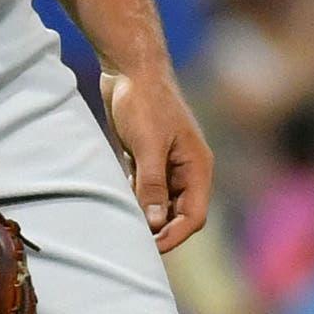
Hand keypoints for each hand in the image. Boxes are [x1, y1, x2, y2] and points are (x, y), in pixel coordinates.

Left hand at [101, 64, 212, 252]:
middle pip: (178, 214)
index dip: (174, 236)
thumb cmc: (144, 101)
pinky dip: (133, 199)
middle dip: (159, 230)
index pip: (195, 216)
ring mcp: (166, 163)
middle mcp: (186, 169)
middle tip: (131, 242)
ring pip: (159, 203)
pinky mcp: (146, 157)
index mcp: (197, 166)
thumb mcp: (147, 145)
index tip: (149, 247)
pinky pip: (144, 189)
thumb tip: (154, 223)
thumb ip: (151, 185)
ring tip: (121, 226)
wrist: (130, 66)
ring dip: (144, 215)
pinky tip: (115, 204)